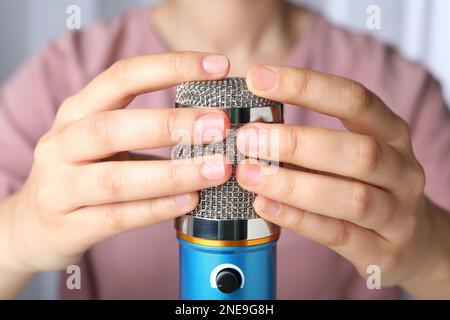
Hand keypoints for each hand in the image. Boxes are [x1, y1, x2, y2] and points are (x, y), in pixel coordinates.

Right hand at [0, 52, 232, 292]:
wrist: (31, 226)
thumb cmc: (81, 175)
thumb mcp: (99, 140)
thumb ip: (143, 128)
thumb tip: (210, 123)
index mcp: (76, 112)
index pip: (122, 77)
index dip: (170, 67)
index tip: (218, 67)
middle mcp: (63, 144)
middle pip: (114, 127)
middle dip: (171, 124)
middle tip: (218, 126)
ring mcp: (60, 187)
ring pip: (117, 179)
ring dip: (172, 174)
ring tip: (216, 169)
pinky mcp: (67, 226)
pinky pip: (116, 217)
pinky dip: (155, 209)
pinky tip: (189, 201)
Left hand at [236, 66, 449, 297]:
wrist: (415, 242)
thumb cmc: (369, 187)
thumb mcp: (352, 155)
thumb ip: (310, 144)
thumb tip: (252, 130)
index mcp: (391, 133)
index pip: (355, 100)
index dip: (307, 86)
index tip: (259, 78)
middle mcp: (402, 169)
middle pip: (358, 151)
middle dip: (296, 143)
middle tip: (248, 139)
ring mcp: (398, 213)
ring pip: (351, 197)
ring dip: (293, 185)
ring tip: (248, 175)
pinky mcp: (384, 251)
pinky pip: (340, 234)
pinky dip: (300, 219)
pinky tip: (265, 206)